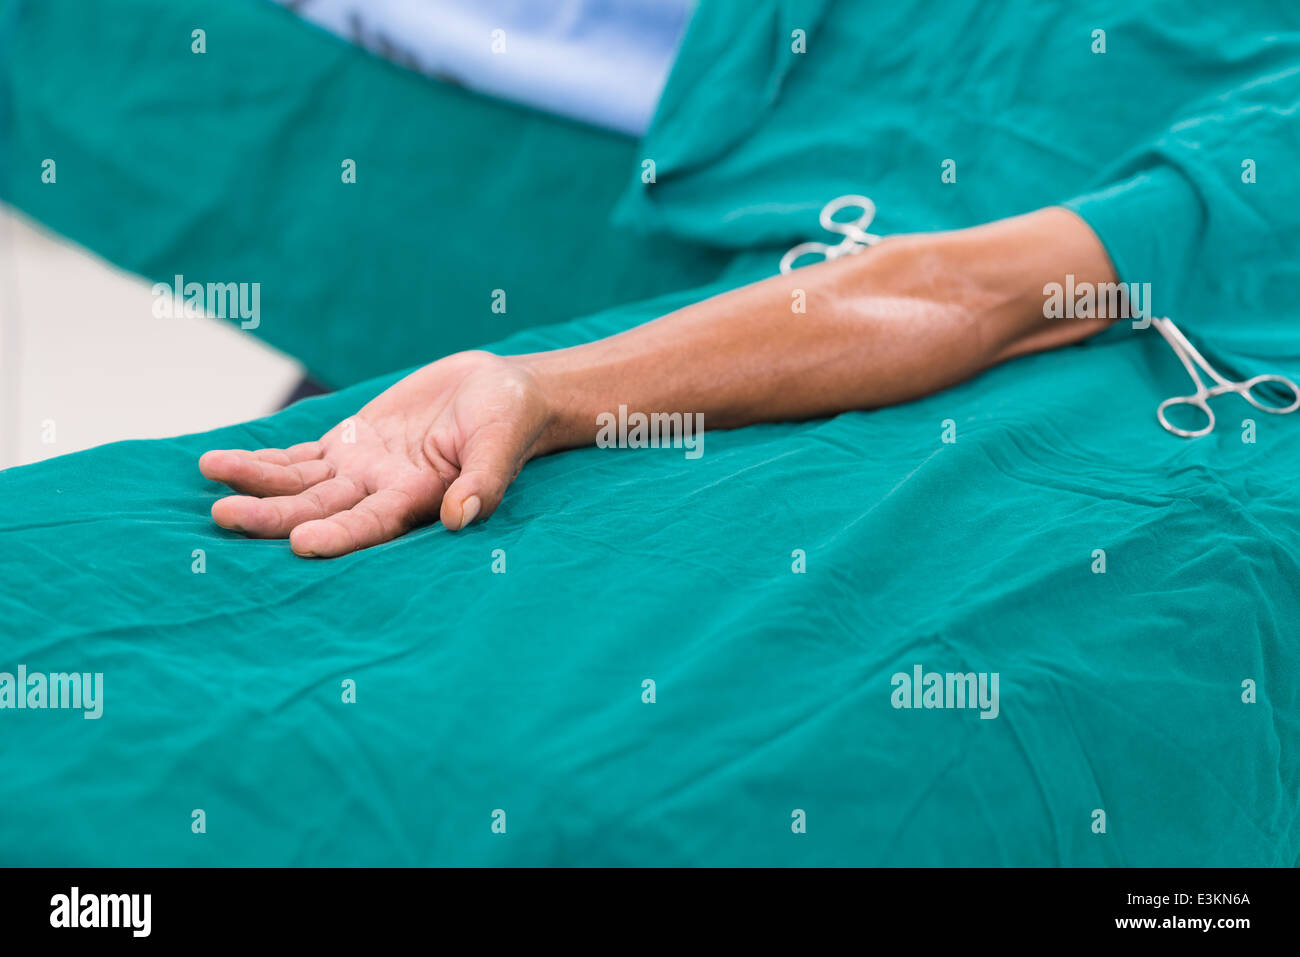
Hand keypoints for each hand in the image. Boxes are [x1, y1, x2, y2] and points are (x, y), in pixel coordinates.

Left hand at [199, 351, 550, 557]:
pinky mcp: (350, 443)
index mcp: (419, 498)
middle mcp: (381, 491)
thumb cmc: (509, 417)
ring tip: (211, 474)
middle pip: (319, 510)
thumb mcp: (501, 442)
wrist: (500, 391)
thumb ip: (483, 481)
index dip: (338, 536)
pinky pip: (299, 458)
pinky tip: (225, 464)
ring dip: (256, 485)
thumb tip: (461, 517)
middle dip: (272, 515)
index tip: (301, 544)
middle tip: (224, 515)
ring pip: (299, 484)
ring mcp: (361, 469)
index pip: (371, 524)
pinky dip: (264, 461)